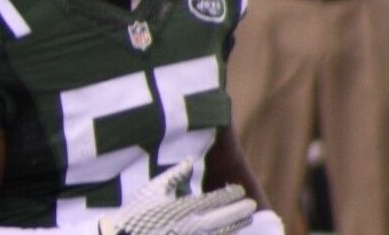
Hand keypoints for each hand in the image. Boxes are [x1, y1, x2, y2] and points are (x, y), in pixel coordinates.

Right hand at [99, 159, 256, 234]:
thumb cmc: (136, 212)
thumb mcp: (153, 189)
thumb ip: (174, 175)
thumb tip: (189, 160)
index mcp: (184, 207)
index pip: (215, 200)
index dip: (230, 196)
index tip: (240, 191)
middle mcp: (192, 225)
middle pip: (223, 218)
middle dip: (239, 211)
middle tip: (252, 205)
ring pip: (221, 233)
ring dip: (235, 225)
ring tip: (246, 219)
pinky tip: (228, 233)